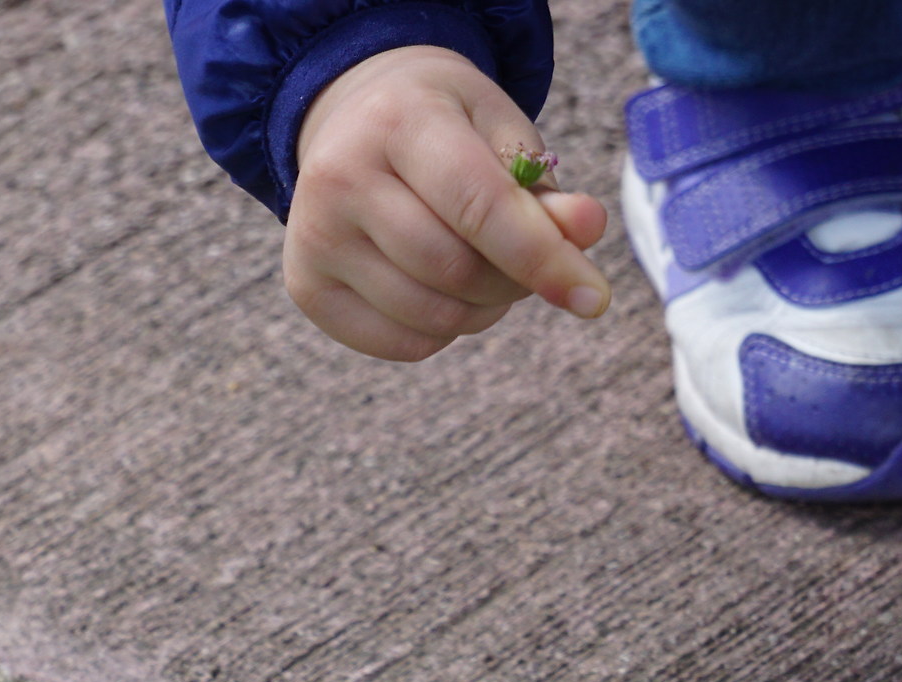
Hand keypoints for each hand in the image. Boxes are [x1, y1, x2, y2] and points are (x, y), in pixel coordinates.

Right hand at [285, 46, 610, 361]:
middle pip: (456, 271)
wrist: (353, 115)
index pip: (480, 206)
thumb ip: (542, 187)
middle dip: (513, 283)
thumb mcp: (498, 131)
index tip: (595, 298)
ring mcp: (313, 236)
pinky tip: (440, 291)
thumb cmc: (441, 124)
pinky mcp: (305, 286)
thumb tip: (586, 231)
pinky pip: (400, 345)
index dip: (543, 259)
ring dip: (481, 311)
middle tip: (526, 263)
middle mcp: (340, 176)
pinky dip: (441, 333)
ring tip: (482, 270)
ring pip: (431, 316)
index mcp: (397, 120)